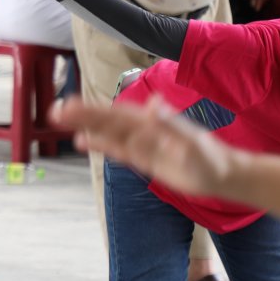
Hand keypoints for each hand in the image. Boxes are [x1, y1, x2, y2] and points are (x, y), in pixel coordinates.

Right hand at [50, 98, 238, 198]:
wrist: (224, 175)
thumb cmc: (212, 159)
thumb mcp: (192, 141)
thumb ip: (171, 125)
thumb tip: (152, 105)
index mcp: (151, 124)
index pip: (116, 116)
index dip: (92, 112)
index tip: (70, 106)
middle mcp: (143, 130)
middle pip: (107, 121)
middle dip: (82, 116)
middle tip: (54, 111)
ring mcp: (143, 144)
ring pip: (108, 133)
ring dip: (86, 127)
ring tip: (60, 120)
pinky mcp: (144, 158)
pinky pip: (118, 150)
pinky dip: (101, 145)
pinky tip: (84, 142)